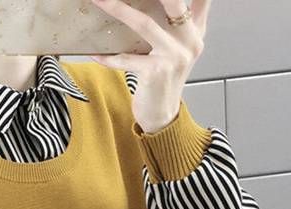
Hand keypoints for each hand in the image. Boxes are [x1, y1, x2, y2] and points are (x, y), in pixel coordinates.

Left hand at [88, 0, 210, 132]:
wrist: (162, 115)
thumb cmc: (165, 79)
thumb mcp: (179, 46)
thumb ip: (182, 20)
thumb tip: (167, 3)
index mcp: (196, 31)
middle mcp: (190, 41)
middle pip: (173, 1)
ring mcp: (174, 57)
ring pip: (144, 24)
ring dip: (117, 9)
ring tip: (98, 0)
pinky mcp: (156, 73)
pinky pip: (126, 59)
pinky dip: (108, 56)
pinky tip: (94, 53)